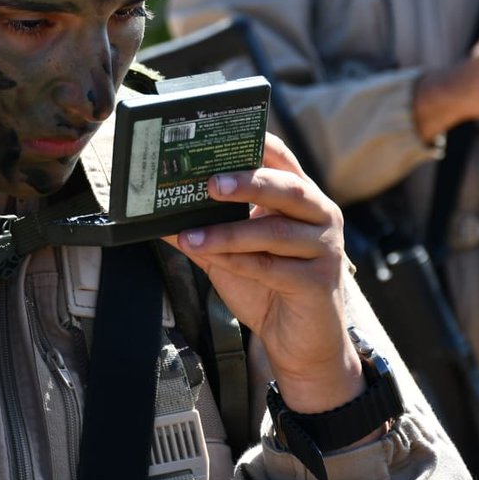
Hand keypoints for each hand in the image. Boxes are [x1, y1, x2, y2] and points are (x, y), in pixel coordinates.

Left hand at [166, 133, 362, 413]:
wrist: (301, 345)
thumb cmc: (268, 289)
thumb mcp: (229, 255)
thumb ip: (201, 231)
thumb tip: (154, 215)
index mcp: (300, 199)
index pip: (282, 159)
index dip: (258, 143)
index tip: (225, 135)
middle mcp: (320, 216)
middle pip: (287, 188)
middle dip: (248, 182)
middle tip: (211, 182)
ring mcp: (324, 248)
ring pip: (275, 231)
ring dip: (229, 233)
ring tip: (193, 235)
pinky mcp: (319, 282)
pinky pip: (275, 268)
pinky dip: (241, 263)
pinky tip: (214, 259)